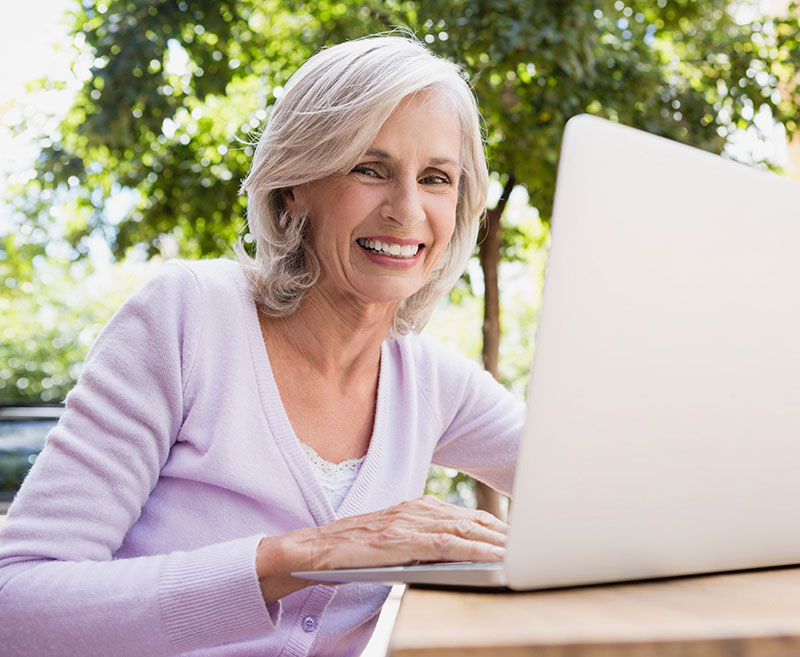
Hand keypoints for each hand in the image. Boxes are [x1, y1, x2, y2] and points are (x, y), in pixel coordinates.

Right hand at [256, 495, 506, 603]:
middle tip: (531, 543)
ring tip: (522, 552)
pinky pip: (446, 545)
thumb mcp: (391, 542)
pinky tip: (493, 558)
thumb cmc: (350, 552)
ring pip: (463, 530)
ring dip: (496, 541)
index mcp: (413, 508)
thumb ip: (419, 541)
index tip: (517, 535)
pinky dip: (474, 550)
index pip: (462, 516)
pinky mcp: (400, 540)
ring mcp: (407, 523)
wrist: (310, 551)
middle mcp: (414, 510)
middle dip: (502, 532)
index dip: (492, 525)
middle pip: (469, 520)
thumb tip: (452, 552)